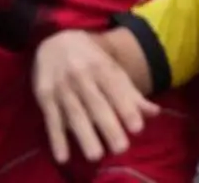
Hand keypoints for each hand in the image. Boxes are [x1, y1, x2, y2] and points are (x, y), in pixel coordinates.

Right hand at [32, 29, 160, 163]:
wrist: (55, 41)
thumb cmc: (91, 59)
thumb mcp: (112, 69)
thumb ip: (131, 93)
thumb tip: (155, 112)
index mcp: (103, 68)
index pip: (117, 90)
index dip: (127, 109)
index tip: (138, 128)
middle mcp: (83, 77)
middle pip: (97, 105)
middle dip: (109, 126)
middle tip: (121, 149)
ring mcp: (62, 87)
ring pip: (75, 114)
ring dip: (84, 136)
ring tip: (95, 156)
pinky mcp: (44, 97)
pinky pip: (52, 120)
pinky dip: (57, 139)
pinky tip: (63, 156)